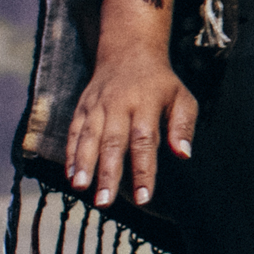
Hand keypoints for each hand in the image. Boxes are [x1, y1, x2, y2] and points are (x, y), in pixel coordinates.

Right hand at [63, 0, 197, 210]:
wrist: (128, 52)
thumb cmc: (161, 83)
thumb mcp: (182, 98)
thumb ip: (183, 126)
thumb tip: (183, 154)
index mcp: (145, 105)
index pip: (144, 142)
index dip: (143, 171)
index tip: (144, 197)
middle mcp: (118, 106)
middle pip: (112, 143)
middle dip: (107, 174)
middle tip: (105, 202)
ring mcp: (96, 106)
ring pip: (89, 138)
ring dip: (84, 165)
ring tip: (81, 189)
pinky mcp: (82, 108)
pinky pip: (74, 132)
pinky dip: (71, 153)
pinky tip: (71, 175)